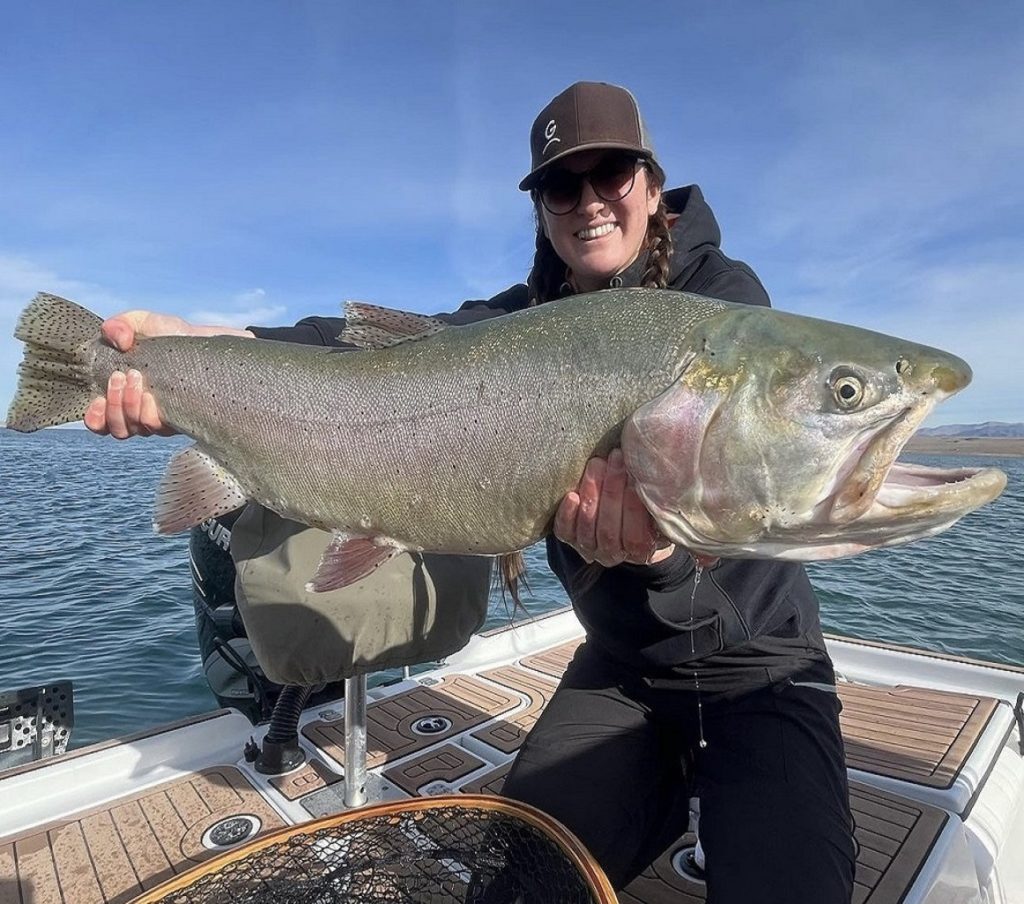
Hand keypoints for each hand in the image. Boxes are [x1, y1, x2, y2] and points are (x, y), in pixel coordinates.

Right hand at [83, 311, 190, 437]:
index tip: (97, 399)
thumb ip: (121, 325)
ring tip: (136, 378)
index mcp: (123, 395)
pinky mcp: (180, 419)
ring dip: (129, 406)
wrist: (207, 342)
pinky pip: (158, 428)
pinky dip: (148, 413)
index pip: (101, 423)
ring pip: (136, 429)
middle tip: (121, 375)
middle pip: (118, 429)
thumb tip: (117, 338)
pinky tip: (151, 395)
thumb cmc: (171, 336)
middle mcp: (141, 412)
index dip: (95, 418)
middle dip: (114, 403)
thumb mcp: (143, 323)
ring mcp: (162, 418)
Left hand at [554, 449, 673, 566]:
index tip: (636, 480)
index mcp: (640, 551)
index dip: (634, 510)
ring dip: (592, 495)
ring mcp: (589, 548)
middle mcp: (613, 554)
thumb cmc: (645, 507)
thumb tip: (663, 480)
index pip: (636, 539)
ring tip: (597, 465)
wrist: (620, 515)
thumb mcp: (658, 508)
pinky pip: (565, 531)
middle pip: (609, 531)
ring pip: (587, 529)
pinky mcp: (570, 538)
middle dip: (612, 492)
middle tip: (615, 460)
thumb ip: (660, 502)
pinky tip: (572, 495)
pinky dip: (567, 514)